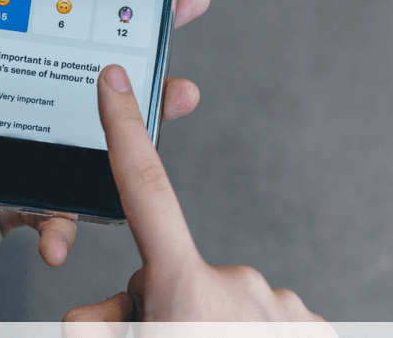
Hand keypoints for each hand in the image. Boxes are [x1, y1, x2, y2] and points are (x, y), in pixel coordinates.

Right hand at [63, 65, 324, 322]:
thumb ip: (100, 324)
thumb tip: (82, 317)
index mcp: (186, 289)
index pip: (146, 190)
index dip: (127, 131)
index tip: (116, 81)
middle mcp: (238, 285)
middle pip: (179, 267)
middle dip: (165, 299)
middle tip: (164, 337)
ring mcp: (281, 305)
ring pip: (220, 295)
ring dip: (206, 322)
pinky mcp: (310, 324)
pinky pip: (260, 315)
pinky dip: (242, 332)